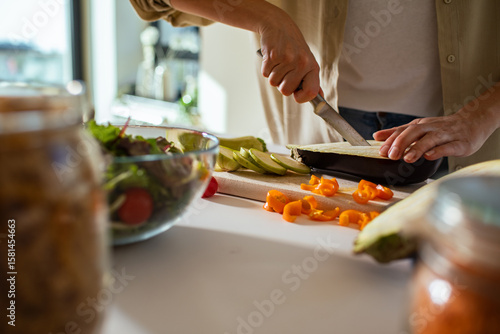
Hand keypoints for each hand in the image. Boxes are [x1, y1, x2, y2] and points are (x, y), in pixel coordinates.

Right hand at [258, 11, 319, 102]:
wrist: (279, 26)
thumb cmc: (294, 47)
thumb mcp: (307, 61)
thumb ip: (311, 80)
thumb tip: (319, 97)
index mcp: (312, 66)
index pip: (311, 92)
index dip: (302, 97)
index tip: (297, 94)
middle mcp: (301, 63)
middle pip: (286, 91)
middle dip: (282, 84)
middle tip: (285, 71)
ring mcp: (287, 59)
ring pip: (274, 83)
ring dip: (273, 75)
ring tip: (279, 62)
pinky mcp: (272, 56)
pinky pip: (265, 74)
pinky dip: (266, 68)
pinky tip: (272, 58)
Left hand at [374, 105, 498, 163]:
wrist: (472, 122)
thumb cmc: (443, 128)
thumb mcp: (418, 128)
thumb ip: (398, 133)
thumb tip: (377, 136)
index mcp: (420, 125)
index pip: (403, 131)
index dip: (391, 140)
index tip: (381, 150)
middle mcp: (431, 128)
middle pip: (414, 132)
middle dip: (401, 143)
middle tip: (391, 155)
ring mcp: (446, 135)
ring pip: (430, 139)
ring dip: (417, 148)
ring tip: (407, 158)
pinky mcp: (460, 143)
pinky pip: (448, 147)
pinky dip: (438, 151)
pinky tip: (429, 156)